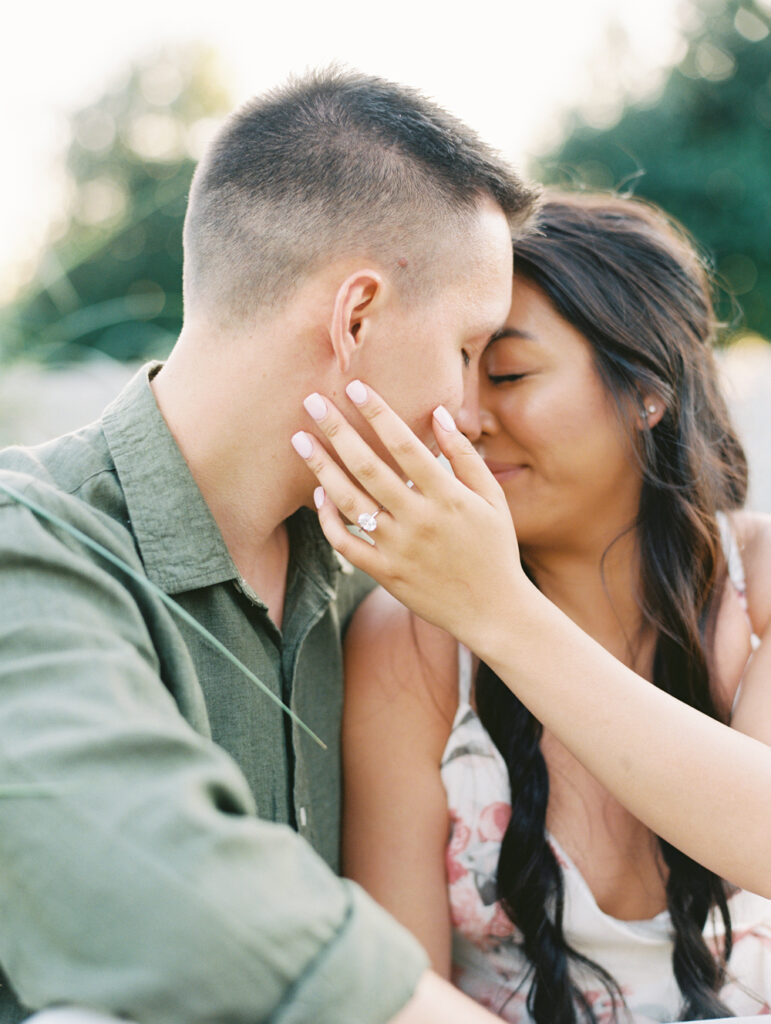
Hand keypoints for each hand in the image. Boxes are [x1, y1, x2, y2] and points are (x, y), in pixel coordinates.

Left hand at [291, 381, 526, 648]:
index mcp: (448, 497)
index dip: (378, 413)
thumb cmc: (495, 549)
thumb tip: (438, 413)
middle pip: (368, 467)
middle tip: (312, 402)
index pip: (405, 445)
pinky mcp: (385, 573)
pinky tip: (319, 493)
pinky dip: (328, 519)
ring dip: (321, 468)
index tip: (355, 387)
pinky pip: (346, 544)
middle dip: (337, 431)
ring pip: (349, 503)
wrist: (494, 611)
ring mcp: (399, 548)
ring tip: (300, 440)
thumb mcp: (492, 499)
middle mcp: (419, 520)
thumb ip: (464, 456)